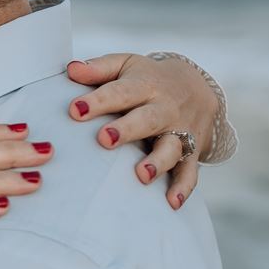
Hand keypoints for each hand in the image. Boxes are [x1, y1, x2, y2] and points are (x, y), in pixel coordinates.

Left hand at [67, 52, 219, 208]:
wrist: (198, 87)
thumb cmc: (148, 79)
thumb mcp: (126, 65)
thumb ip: (99, 69)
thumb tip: (70, 70)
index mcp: (145, 85)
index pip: (120, 92)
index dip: (98, 101)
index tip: (75, 110)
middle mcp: (164, 108)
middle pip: (147, 119)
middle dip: (127, 129)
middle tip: (105, 140)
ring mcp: (180, 131)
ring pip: (171, 147)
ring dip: (158, 162)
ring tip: (142, 175)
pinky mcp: (191, 152)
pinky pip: (189, 171)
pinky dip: (182, 187)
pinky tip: (171, 203)